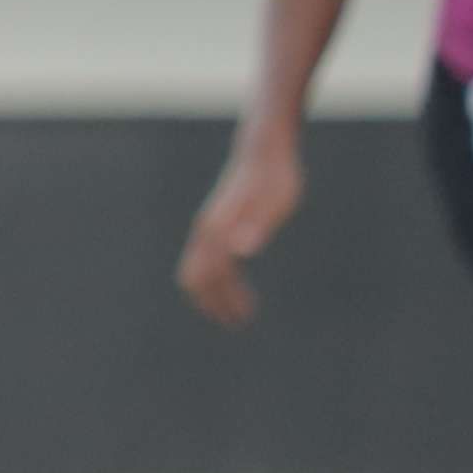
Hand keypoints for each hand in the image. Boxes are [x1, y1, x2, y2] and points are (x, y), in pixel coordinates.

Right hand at [179, 126, 302, 325]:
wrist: (264, 149)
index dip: (220, 301)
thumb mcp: (275, 202)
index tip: (240, 319)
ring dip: (218, 293)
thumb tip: (240, 250)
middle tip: (238, 322)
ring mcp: (209, 228)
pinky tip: (240, 287)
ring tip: (242, 311)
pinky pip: (211, 260)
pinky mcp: (218, 225)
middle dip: (214, 303)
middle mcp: (206, 231)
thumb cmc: (274, 177)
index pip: (207, 275)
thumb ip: (257, 225)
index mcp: (216, 230)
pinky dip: (222, 279)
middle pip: (196, 277)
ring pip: (202, 270)